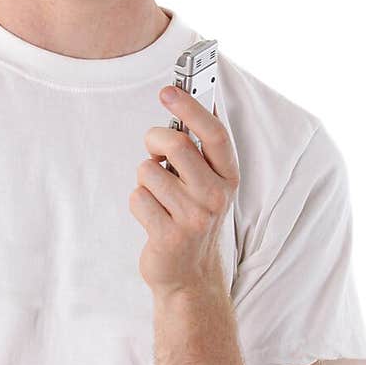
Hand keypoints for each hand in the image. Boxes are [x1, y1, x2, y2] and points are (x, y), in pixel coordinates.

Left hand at [129, 86, 239, 294]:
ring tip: (159, 199)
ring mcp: (194, 218)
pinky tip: (153, 218)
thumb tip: (180, 99)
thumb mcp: (206, 184)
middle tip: (154, 152)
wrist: (190, 275)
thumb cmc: (192, 219)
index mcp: (228, 177)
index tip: (169, 89)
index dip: (191, 106)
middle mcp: (216, 196)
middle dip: (154, 140)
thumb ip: (197, 150)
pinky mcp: (170, 236)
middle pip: (175, 144)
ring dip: (145, 181)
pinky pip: (137, 198)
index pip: (213, 133)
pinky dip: (138, 204)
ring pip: (148, 170)